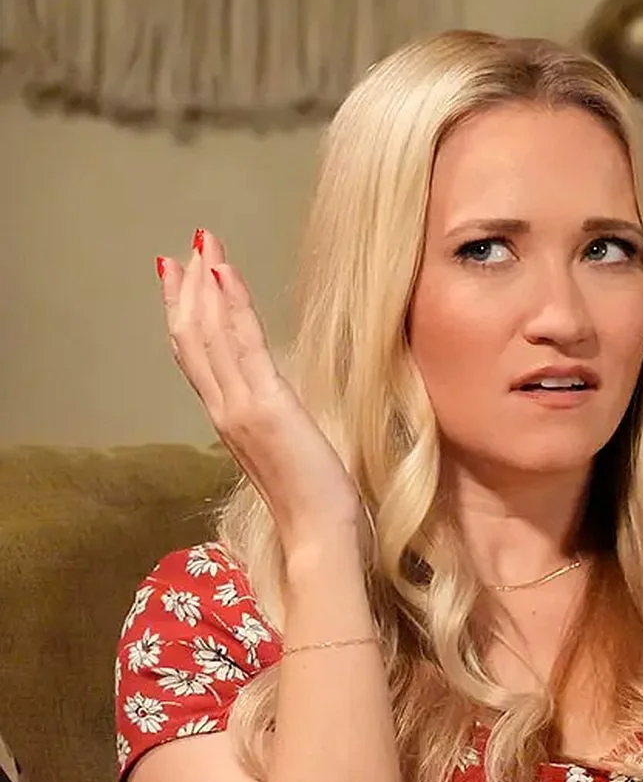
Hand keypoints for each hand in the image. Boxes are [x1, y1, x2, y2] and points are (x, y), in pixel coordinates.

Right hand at [160, 229, 363, 552]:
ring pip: (208, 333)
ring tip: (203, 243)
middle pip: (192, 337)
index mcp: (231, 419)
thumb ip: (277, 425)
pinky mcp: (264, 405)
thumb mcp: (292, 452)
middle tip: (186, 245)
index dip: (186, 315)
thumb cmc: (315, 504)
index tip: (182, 278)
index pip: (198, 357)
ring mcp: (240, 406)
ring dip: (206, 283)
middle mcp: (225, 409)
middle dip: (188, 287)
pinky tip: (224, 274)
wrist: (321, 538)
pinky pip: (241, 344)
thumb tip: (282, 405)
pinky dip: (229, 305)